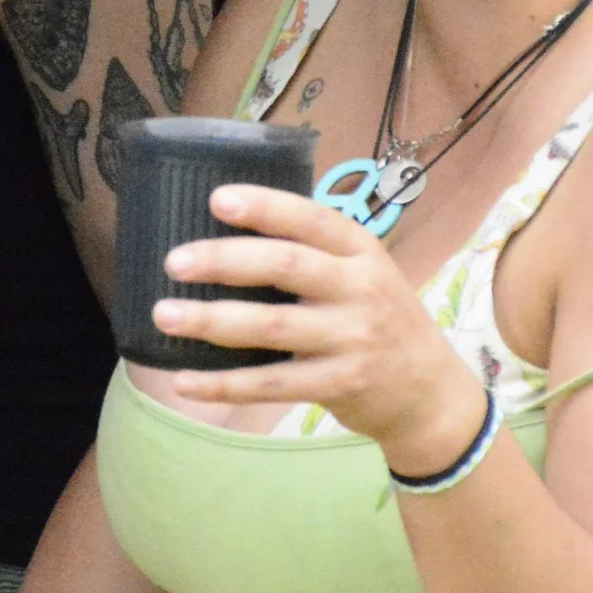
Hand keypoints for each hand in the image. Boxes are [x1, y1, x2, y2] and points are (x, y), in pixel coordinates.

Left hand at [153, 184, 486, 474]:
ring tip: (164, 316)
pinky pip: (272, 384)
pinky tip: (185, 380)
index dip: (266, 207)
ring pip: (272, 326)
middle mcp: (360, 289)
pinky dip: (225, 384)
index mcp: (362, 251)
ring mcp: (352, 339)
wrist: (429, 393)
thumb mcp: (364, 274)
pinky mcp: (340, 384)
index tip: (217, 199)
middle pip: (285, 266)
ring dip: (212, 321)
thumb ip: (313, 254)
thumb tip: (225, 232)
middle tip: (174, 261)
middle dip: (224, 260)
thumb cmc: (379, 319)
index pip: (313, 219)